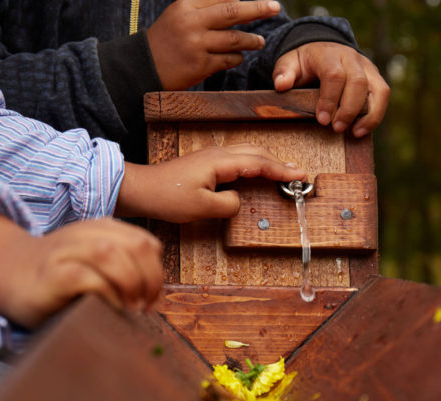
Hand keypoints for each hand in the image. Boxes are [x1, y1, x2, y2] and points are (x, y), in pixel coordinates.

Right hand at [0, 207, 163, 327]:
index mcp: (103, 229)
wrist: (9, 275)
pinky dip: (106, 295)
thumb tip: (155, 294)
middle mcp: (86, 235)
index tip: (152, 299)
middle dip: (151, 279)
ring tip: (131, 308)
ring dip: (130, 284)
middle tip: (146, 306)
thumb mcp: (98, 263)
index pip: (147, 244)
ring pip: (111, 254)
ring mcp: (67, 251)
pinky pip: (86, 278)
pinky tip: (109, 309)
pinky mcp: (52, 274)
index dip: (157, 272)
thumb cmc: (61, 276)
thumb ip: (125, 266)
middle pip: (137, 246)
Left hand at [116, 144, 306, 222]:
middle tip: (298, 173)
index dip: (281, 170)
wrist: (142, 189)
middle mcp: (218, 154)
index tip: (299, 175)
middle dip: (279, 163)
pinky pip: (237, 159)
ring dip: (267, 161)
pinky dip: (254, 164)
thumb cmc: (168, 197)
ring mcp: (211, 156)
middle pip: (256, 153)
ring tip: (284, 171)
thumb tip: (239, 200)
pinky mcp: (206, 163)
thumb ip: (228, 204)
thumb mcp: (202, 207)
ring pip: (247, 153)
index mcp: (220, 162)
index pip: (258, 164)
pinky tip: (257, 171)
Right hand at [147, 0, 281, 89]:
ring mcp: (196, 45)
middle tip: (275, 7)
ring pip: (234, 39)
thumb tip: (236, 2)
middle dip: (258, 8)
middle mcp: (192, 22)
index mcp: (186, 4)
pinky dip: (237, 58)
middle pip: (232, 11)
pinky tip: (240, 56)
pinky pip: (228, 60)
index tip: (259, 0)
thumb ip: (204, 7)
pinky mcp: (200, 66)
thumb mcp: (179, 15)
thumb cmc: (166, 40)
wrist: (144, 67)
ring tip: (260, 42)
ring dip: (251, 40)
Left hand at [273, 42, 389, 136]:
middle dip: (348, 109)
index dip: (329, 99)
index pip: (334, 74)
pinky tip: (362, 130)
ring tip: (355, 133)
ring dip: (368, 114)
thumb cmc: (304, 63)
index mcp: (329, 54)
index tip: (322, 120)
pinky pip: (382, 96)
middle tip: (336, 128)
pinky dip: (375, 115)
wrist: (322, 50)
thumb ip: (284, 73)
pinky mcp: (375, 79)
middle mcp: (352, 59)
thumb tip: (281, 85)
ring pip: (377, 89)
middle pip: (358, 82)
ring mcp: (367, 68)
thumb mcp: (289, 64)